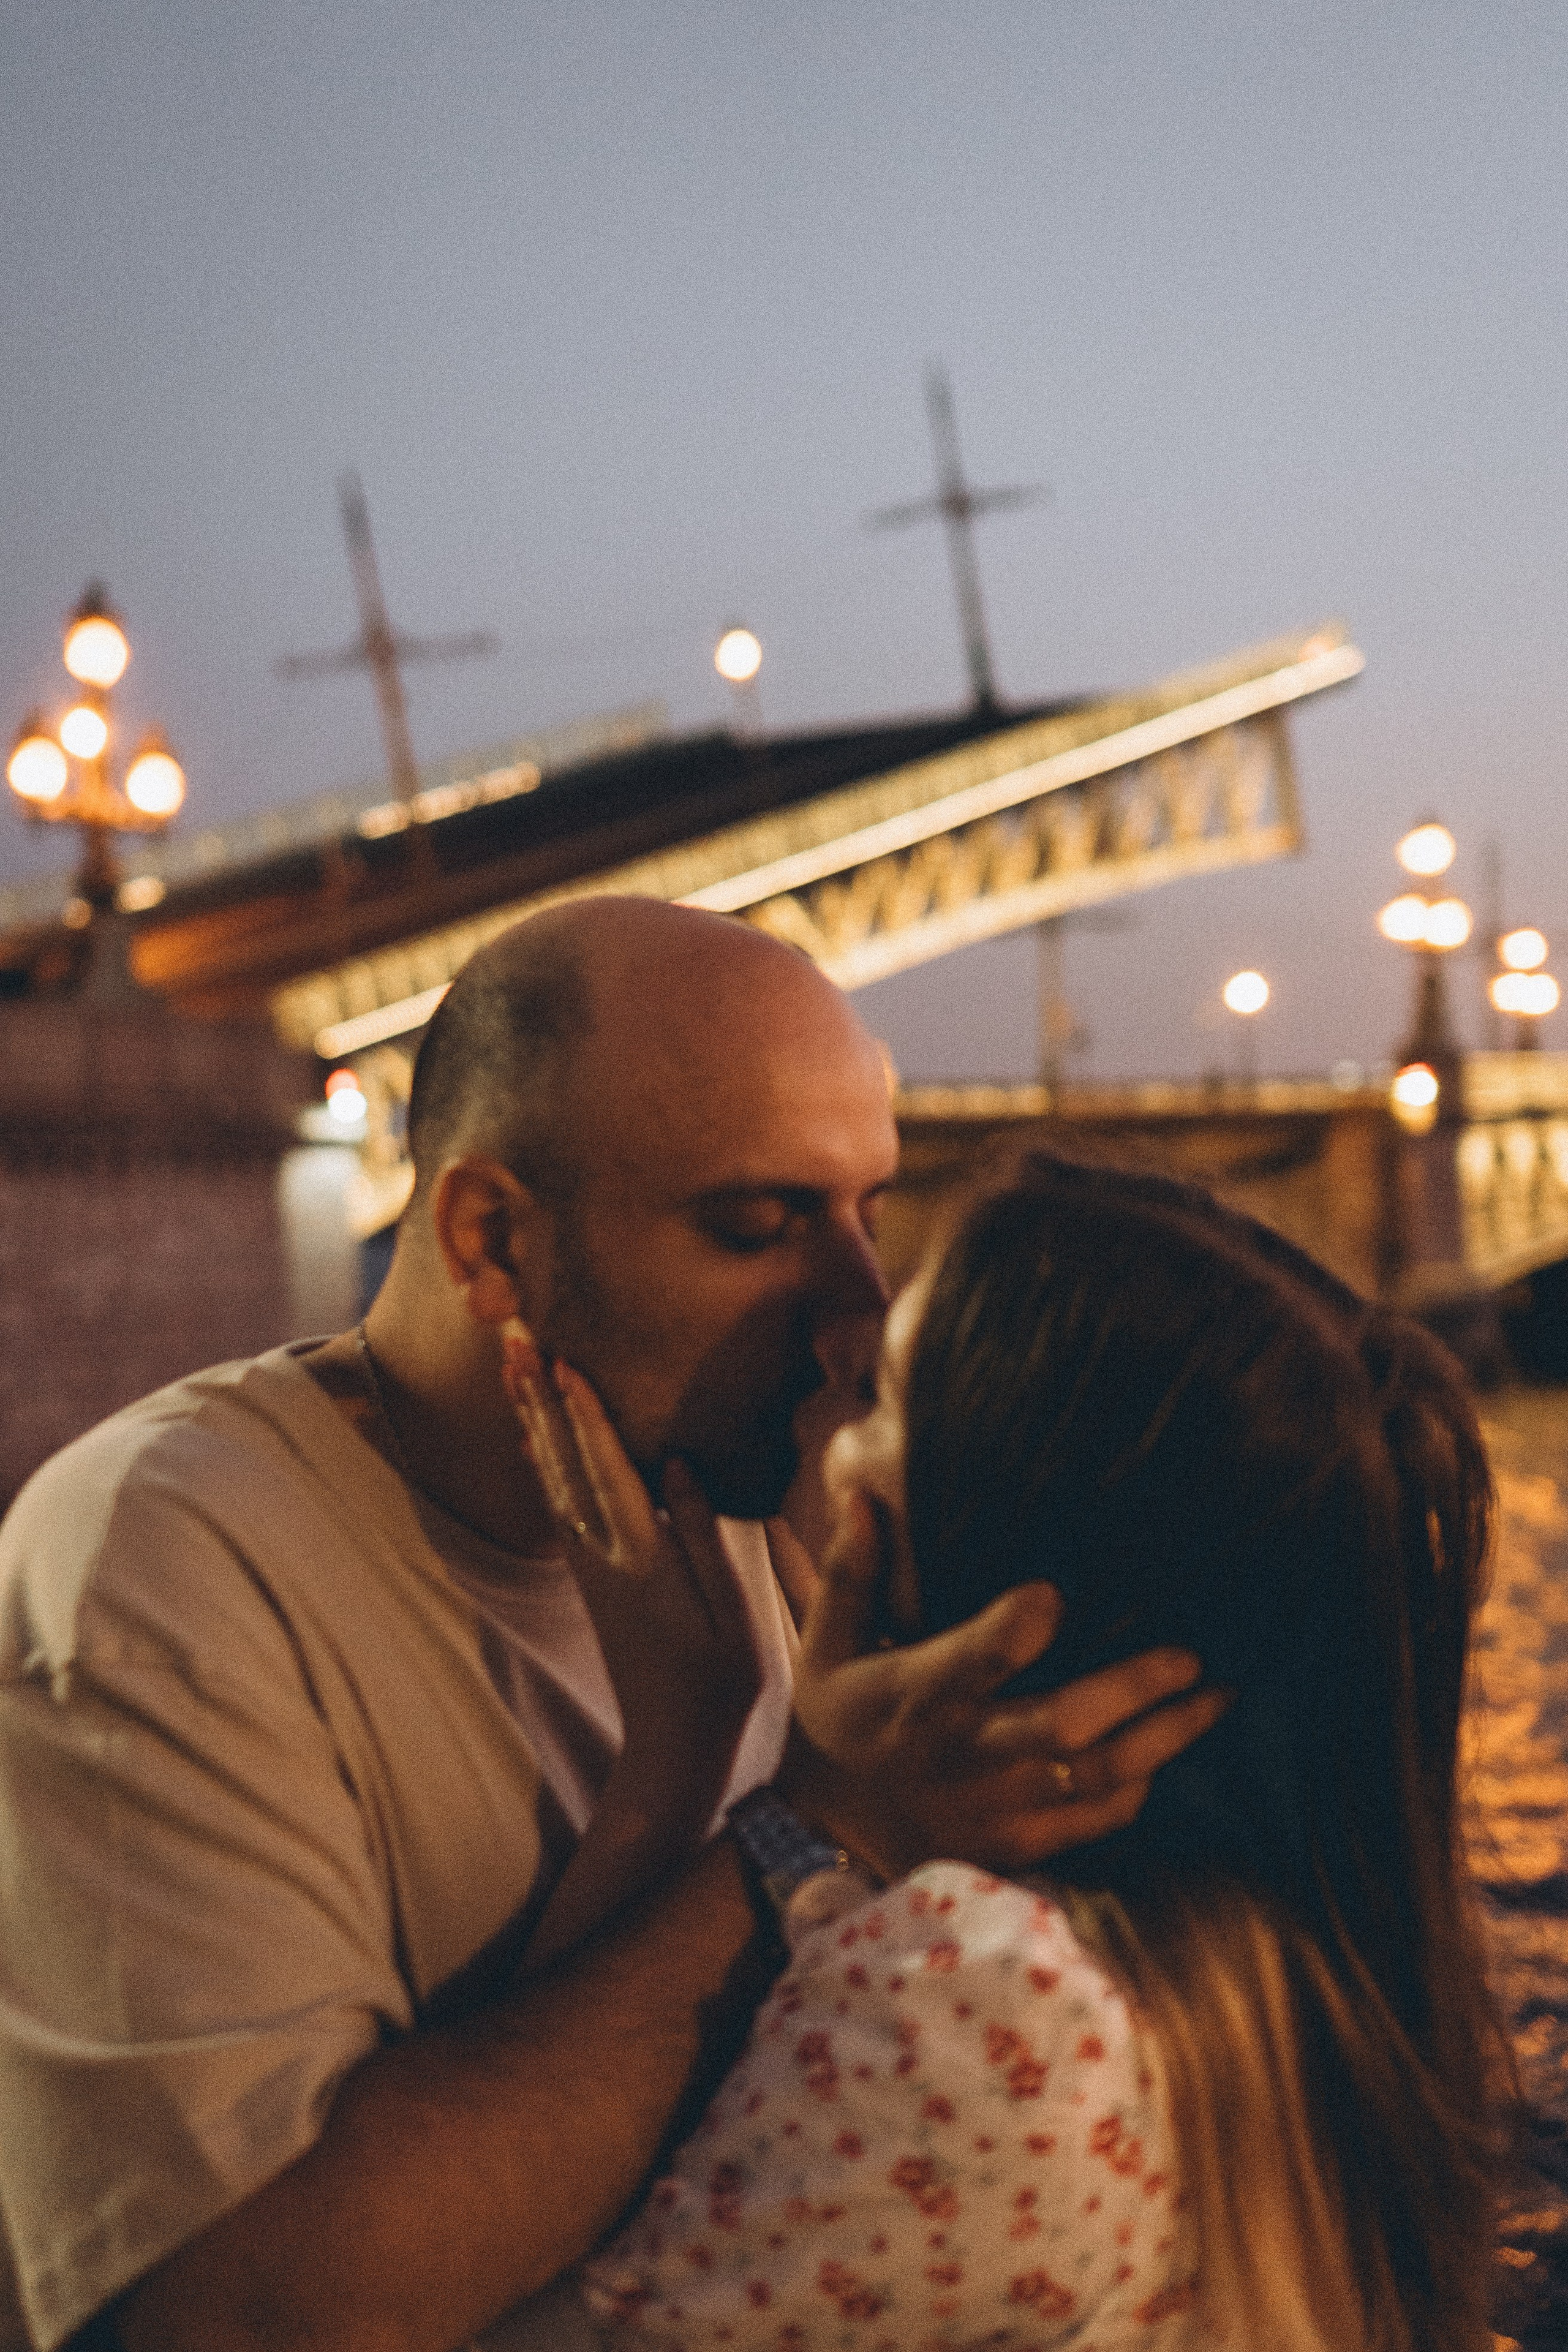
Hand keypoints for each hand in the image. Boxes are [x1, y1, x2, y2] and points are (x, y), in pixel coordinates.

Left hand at [502, 1323, 760, 1967]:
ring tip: (513, 1375)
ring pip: (553, 1481)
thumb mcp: (730, 1612)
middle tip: (513, 1343)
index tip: (563, 1362)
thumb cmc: (718, 1683)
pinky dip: (543, 1467)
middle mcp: (604, 1557)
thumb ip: (702, 1535)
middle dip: (540, 1403)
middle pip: (563, 1465)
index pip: (607, 1470)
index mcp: (642, 1558)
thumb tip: (676, 1464)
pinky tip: (534, 1442)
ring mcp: (592, 1569)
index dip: (584, 1414)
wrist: (673, 1749)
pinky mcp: (592, 1580)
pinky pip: (559, 1508)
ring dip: (534, 1424)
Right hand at [781, 1492, 1231, 1877]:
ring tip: (1216, 1698)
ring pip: (1096, 1776)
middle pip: (1062, 1725)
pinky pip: (1092, 1821)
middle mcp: (966, 1753)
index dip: (1012, 1631)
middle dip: (1132, 1690)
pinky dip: (1134, 1791)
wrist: (826, 1832)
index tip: (1053, 1594)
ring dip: (1163, 1739)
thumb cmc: (838, 1720)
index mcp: (920, 1695)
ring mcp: (997, 1807)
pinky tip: (1166, 1756)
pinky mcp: (1016, 1844)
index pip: (972, 1661)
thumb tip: (864, 1495)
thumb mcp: (825, 1645)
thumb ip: (850, 1573)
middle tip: (1189, 1657)